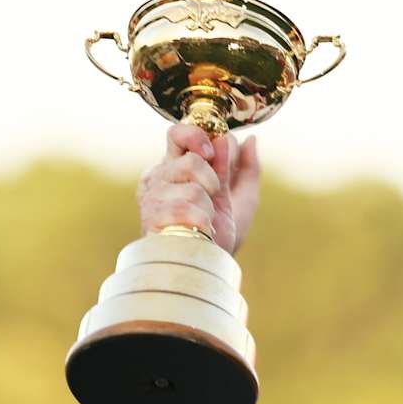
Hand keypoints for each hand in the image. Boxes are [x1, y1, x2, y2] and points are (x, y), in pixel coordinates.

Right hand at [137, 123, 260, 252]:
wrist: (205, 270)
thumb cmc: (218, 237)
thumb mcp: (240, 200)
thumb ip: (245, 169)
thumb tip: (251, 140)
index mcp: (176, 167)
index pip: (177, 133)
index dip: (197, 136)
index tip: (211, 151)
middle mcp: (159, 177)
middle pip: (191, 159)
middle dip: (211, 181)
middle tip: (209, 199)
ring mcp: (152, 197)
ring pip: (194, 188)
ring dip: (208, 209)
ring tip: (201, 223)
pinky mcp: (151, 216)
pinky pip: (188, 208)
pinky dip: (201, 223)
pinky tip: (196, 232)